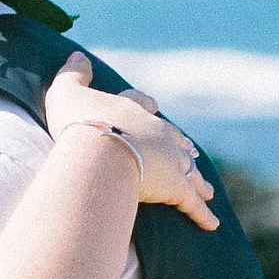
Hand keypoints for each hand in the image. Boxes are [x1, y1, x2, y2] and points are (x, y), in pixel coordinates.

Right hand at [45, 65, 218, 231]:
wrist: (97, 153)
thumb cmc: (79, 122)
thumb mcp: (66, 92)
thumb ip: (73, 74)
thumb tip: (77, 54)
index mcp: (133, 110)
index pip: (143, 103)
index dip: (145, 105)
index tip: (151, 105)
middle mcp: (158, 133)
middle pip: (175, 138)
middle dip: (181, 146)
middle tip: (190, 152)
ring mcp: (170, 160)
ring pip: (190, 170)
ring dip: (198, 180)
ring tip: (207, 189)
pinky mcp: (175, 188)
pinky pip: (192, 203)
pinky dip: (203, 214)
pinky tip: (212, 224)